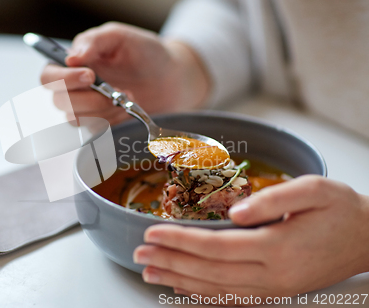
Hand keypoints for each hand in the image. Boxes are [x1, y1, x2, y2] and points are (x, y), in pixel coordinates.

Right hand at [40, 22, 209, 124]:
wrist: (174, 78)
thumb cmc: (147, 53)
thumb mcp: (121, 37)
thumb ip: (95, 41)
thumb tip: (70, 58)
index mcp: (75, 62)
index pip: (49, 75)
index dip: (64, 79)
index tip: (90, 76)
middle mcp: (75, 86)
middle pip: (58, 101)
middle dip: (88, 98)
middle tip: (115, 91)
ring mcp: (87, 107)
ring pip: (74, 118)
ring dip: (102, 110)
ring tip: (126, 96)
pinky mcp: (100, 124)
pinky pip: (92, 131)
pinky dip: (110, 121)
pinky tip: (125, 109)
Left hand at [133, 176, 368, 303]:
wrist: (368, 238)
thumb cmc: (340, 209)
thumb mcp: (314, 190)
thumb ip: (272, 199)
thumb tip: (233, 212)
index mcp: (278, 246)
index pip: (216, 246)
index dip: (181, 240)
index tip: (152, 231)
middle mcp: (272, 275)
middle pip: (208, 271)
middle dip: (170, 260)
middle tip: (139, 252)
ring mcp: (273, 289)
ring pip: (215, 289)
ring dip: (178, 281)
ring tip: (150, 272)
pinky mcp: (275, 293)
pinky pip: (232, 299)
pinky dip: (202, 296)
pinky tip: (183, 291)